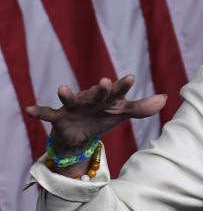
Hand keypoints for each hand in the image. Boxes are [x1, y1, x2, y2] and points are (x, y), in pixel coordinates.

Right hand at [25, 75, 166, 154]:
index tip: (131, 77)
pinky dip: (38, 111)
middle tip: (105, 81)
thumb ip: (142, 108)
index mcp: (107, 99)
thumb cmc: (102, 117)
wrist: (79, 133)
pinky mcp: (59, 117)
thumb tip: (165, 98)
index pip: (118, 92)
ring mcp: (74, 107)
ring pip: (71, 100)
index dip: (123, 86)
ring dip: (67, 94)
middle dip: (100, 89)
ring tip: (61, 88)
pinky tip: (28, 109)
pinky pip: (48, 114)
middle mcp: (91, 99)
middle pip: (96, 94)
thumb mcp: (121, 114)